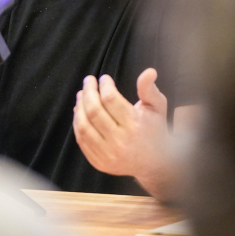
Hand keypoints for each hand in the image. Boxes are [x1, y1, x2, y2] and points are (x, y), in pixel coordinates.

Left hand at [73, 68, 172, 197]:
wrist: (156, 164)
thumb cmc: (155, 130)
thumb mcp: (157, 108)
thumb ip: (149, 89)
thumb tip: (149, 71)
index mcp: (135, 125)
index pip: (111, 99)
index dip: (104, 85)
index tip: (104, 78)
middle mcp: (120, 141)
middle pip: (94, 111)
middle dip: (88, 92)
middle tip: (88, 81)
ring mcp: (108, 154)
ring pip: (84, 126)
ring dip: (79, 106)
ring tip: (81, 94)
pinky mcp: (99, 162)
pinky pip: (81, 140)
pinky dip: (77, 123)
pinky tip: (79, 111)